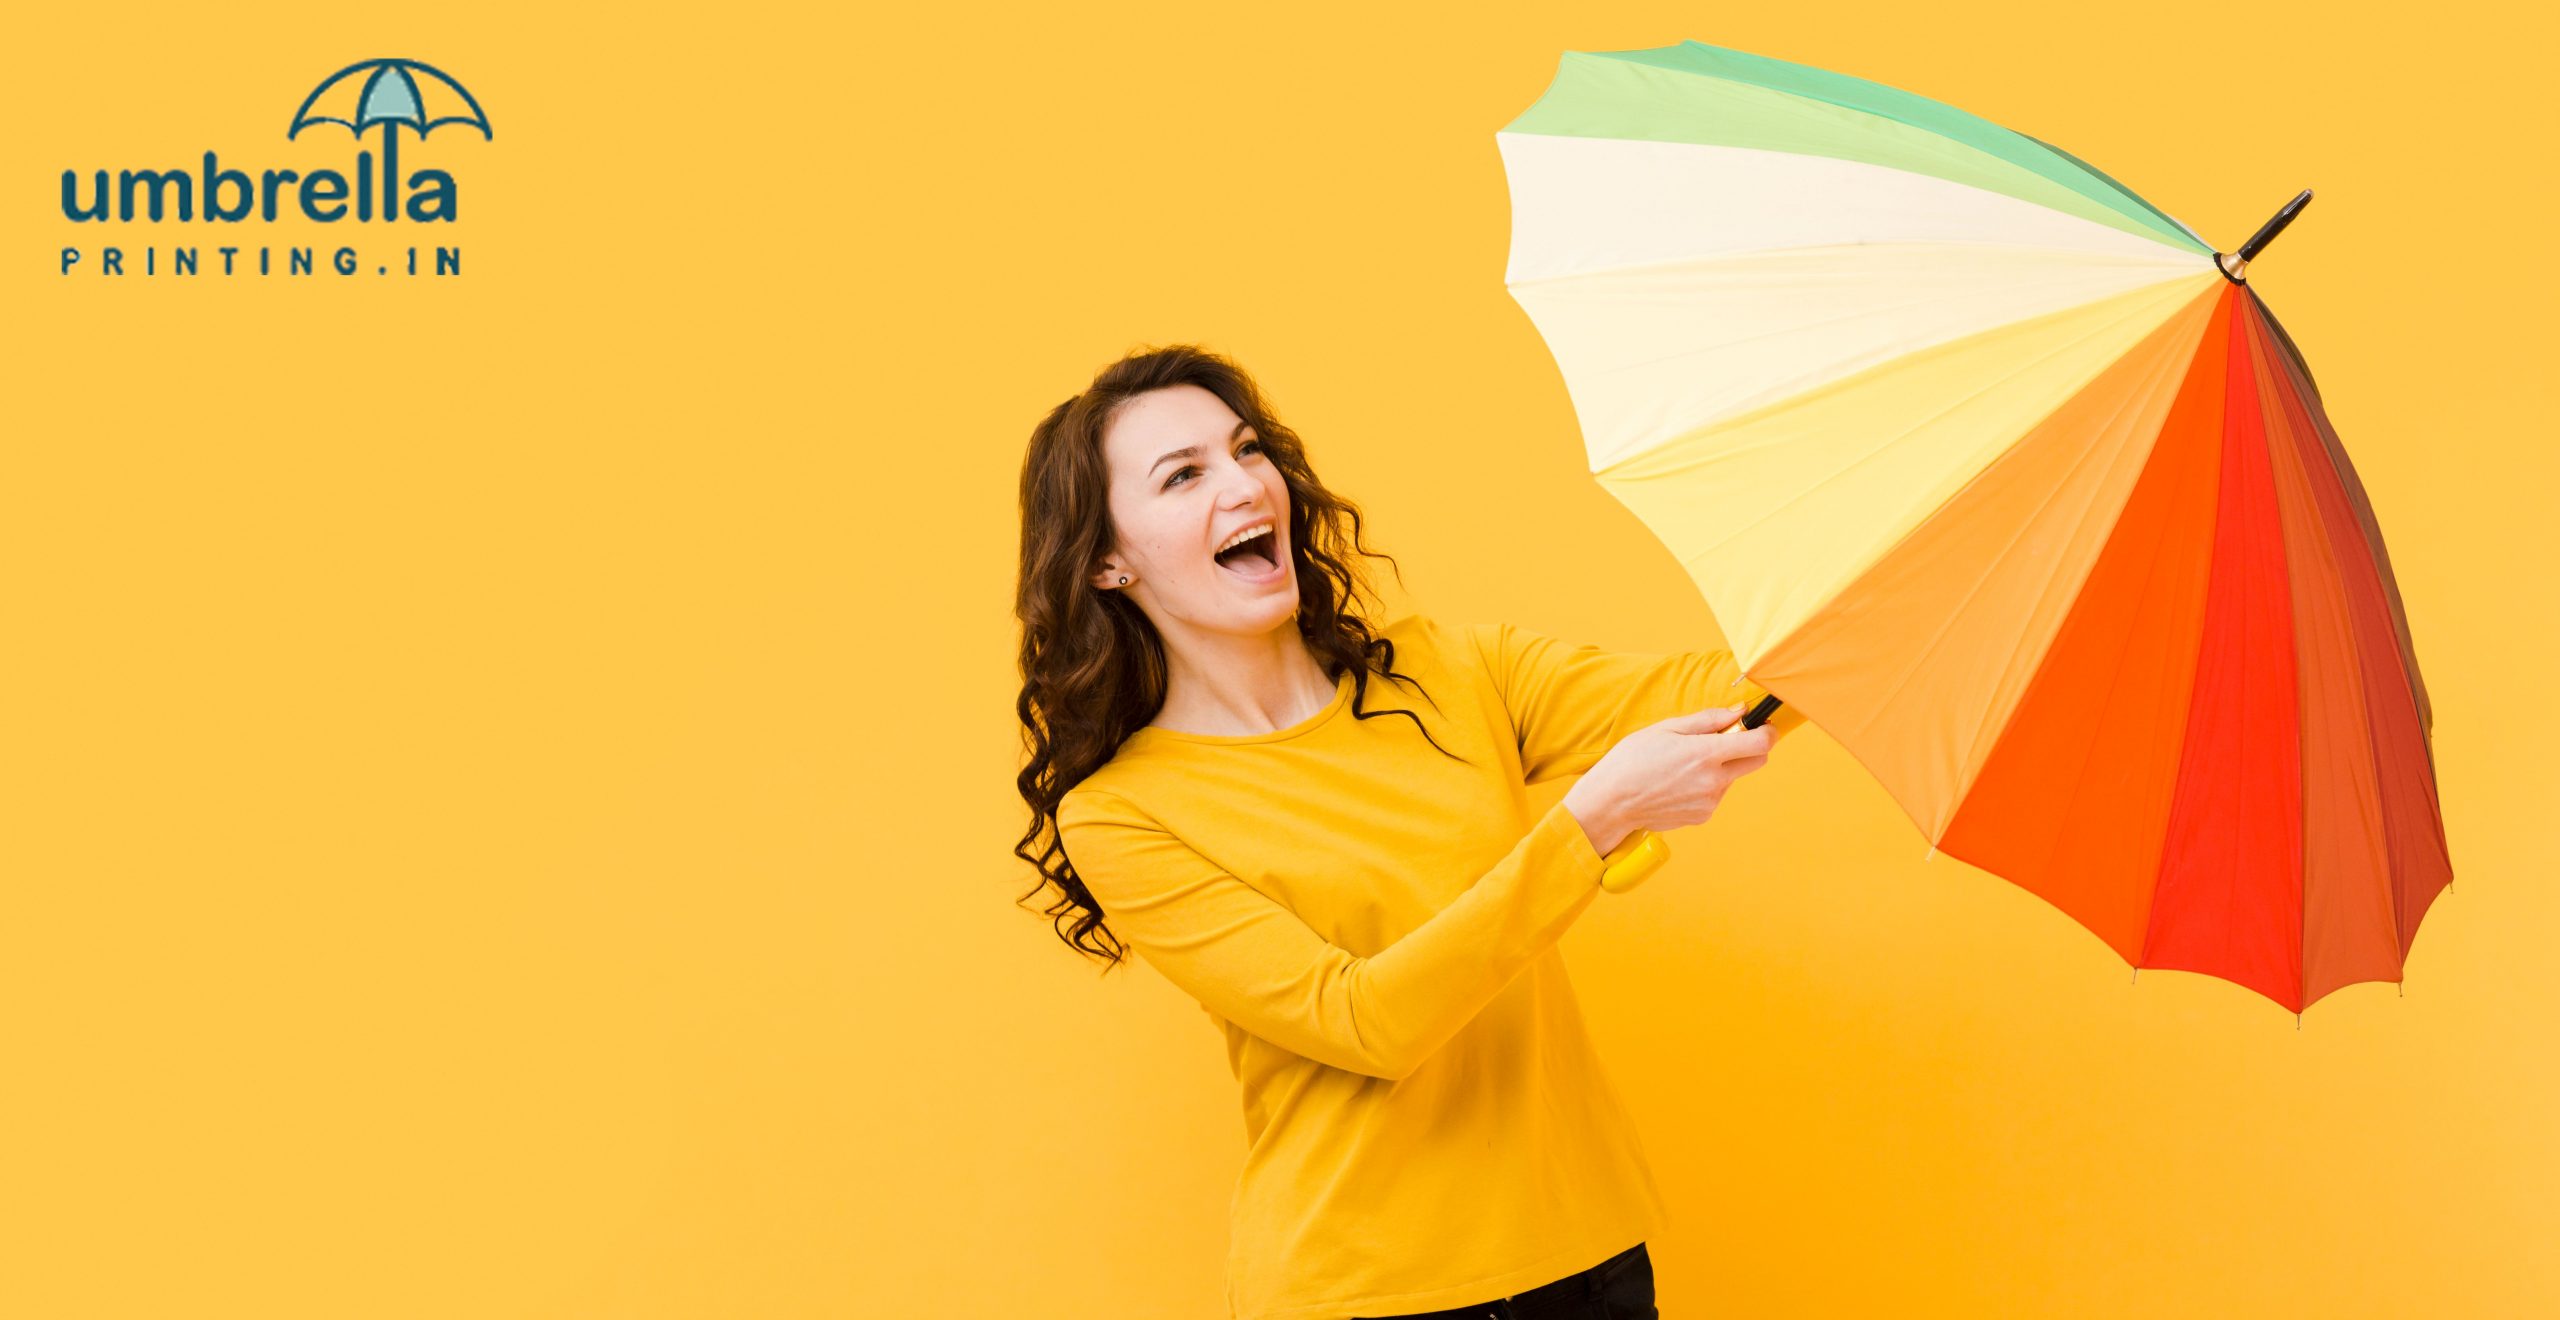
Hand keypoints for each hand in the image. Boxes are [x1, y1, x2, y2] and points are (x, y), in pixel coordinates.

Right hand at [1563, 704, 1775, 855]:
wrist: (1611, 803)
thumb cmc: (1632, 760)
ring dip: (1722, 768)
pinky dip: (1706, 785)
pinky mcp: (1702, 816)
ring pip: (1733, 778)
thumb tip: (1738, 712)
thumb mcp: (1666, 729)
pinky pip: (1716, 795)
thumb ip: (1708, 720)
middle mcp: (1714, 781)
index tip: (1762, 726)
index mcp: (1706, 754)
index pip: (1760, 743)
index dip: (1768, 731)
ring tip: (1684, 766)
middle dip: (1750, 747)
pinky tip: (1678, 783)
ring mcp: (1710, 802)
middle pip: (1758, 761)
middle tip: (1725, 741)